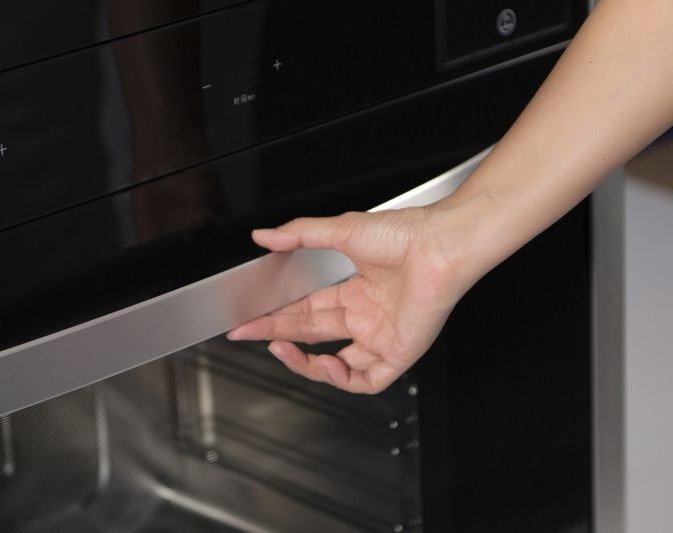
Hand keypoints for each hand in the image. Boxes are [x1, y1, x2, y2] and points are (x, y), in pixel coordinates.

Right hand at [227, 206, 482, 393]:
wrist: (440, 244)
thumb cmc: (405, 234)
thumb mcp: (341, 230)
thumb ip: (299, 235)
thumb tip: (265, 235)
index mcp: (356, 291)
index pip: (307, 310)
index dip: (276, 316)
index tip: (250, 316)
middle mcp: (367, 315)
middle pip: (312, 334)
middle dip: (276, 334)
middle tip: (247, 331)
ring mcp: (381, 336)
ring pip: (336, 365)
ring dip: (304, 362)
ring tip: (278, 349)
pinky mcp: (398, 353)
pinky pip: (366, 380)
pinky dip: (342, 379)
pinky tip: (325, 364)